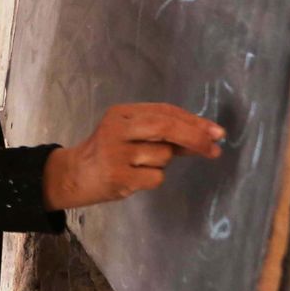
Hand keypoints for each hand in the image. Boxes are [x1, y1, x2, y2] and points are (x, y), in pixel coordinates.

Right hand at [43, 103, 223, 210]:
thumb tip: (208, 138)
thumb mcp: (132, 135)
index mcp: (121, 113)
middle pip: (166, 127)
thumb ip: (165, 134)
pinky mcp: (118, 176)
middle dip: (194, 137)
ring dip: (161, 163)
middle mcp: (116, 128)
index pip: (165, 111)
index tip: (217, 133)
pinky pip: (156, 177)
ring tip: (138, 165)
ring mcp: (115, 153)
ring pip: (163, 155)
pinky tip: (134, 178)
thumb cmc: (109, 153)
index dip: (194, 121)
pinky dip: (152, 178)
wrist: (72, 176)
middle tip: (214, 149)